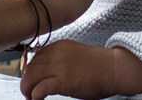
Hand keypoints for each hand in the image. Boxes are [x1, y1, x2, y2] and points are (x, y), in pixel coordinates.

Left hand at [20, 40, 141, 99]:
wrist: (115, 68)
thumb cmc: (99, 65)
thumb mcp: (75, 55)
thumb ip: (59, 60)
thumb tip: (45, 74)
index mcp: (59, 46)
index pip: (35, 57)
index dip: (30, 70)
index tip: (31, 79)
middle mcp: (56, 53)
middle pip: (30, 67)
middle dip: (26, 81)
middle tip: (27, 91)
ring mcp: (60, 66)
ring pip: (31, 77)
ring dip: (27, 89)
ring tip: (30, 97)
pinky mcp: (64, 81)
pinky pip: (41, 88)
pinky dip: (35, 95)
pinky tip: (37, 99)